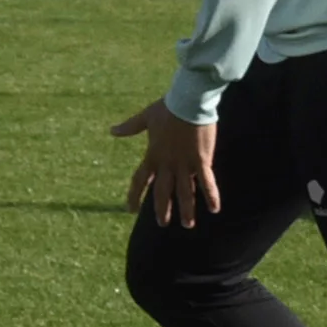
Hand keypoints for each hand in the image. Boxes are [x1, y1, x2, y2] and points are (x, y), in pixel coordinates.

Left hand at [110, 98, 218, 227]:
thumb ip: (130, 127)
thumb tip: (112, 130)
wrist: (188, 101)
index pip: (139, 180)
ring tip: (187, 225)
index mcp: (152, 155)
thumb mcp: (146, 117)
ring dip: (186, 209)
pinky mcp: (201, 160)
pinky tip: (214, 210)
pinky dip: (211, 196)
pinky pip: (206, 182)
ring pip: (184, 192)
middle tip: (163, 223)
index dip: (134, 195)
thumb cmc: (168, 107)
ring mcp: (184, 164)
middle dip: (162, 209)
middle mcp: (167, 164)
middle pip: (162, 191)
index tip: (130, 209)